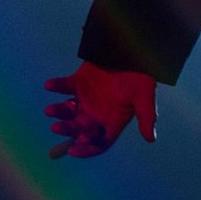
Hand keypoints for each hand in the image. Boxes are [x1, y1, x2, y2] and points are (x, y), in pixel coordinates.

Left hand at [43, 61, 157, 158]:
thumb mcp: (145, 95)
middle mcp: (97, 114)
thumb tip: (151, 139)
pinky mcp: (79, 82)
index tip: (73, 150)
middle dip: (67, 130)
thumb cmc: (141, 74)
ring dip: (58, 112)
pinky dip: (56, 86)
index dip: (86, 149)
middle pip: (78, 130)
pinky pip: (64, 87)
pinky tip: (49, 85)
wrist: (132, 49)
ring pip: (68, 112)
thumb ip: (147, 116)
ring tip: (49, 110)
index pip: (98, 143)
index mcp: (112, 121)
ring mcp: (86, 99)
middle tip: (56, 128)